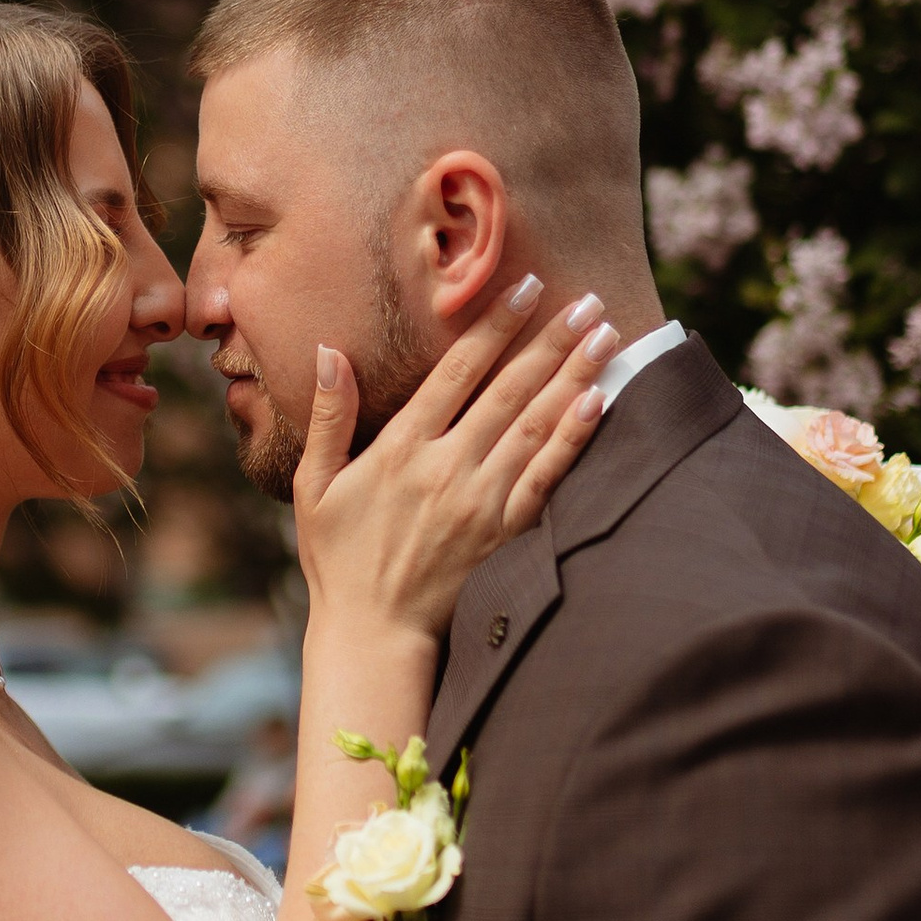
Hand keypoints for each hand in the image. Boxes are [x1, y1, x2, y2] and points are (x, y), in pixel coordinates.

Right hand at [295, 279, 618, 641]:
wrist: (373, 633)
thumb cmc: (338, 557)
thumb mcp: (314, 484)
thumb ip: (327, 416)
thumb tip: (327, 351)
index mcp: (400, 449)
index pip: (457, 372)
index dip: (494, 326)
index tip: (526, 287)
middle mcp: (446, 468)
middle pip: (509, 390)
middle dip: (551, 339)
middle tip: (587, 299)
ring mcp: (481, 502)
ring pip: (536, 427)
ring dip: (574, 376)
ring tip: (606, 336)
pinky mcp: (505, 534)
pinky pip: (547, 479)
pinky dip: (573, 439)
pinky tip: (597, 404)